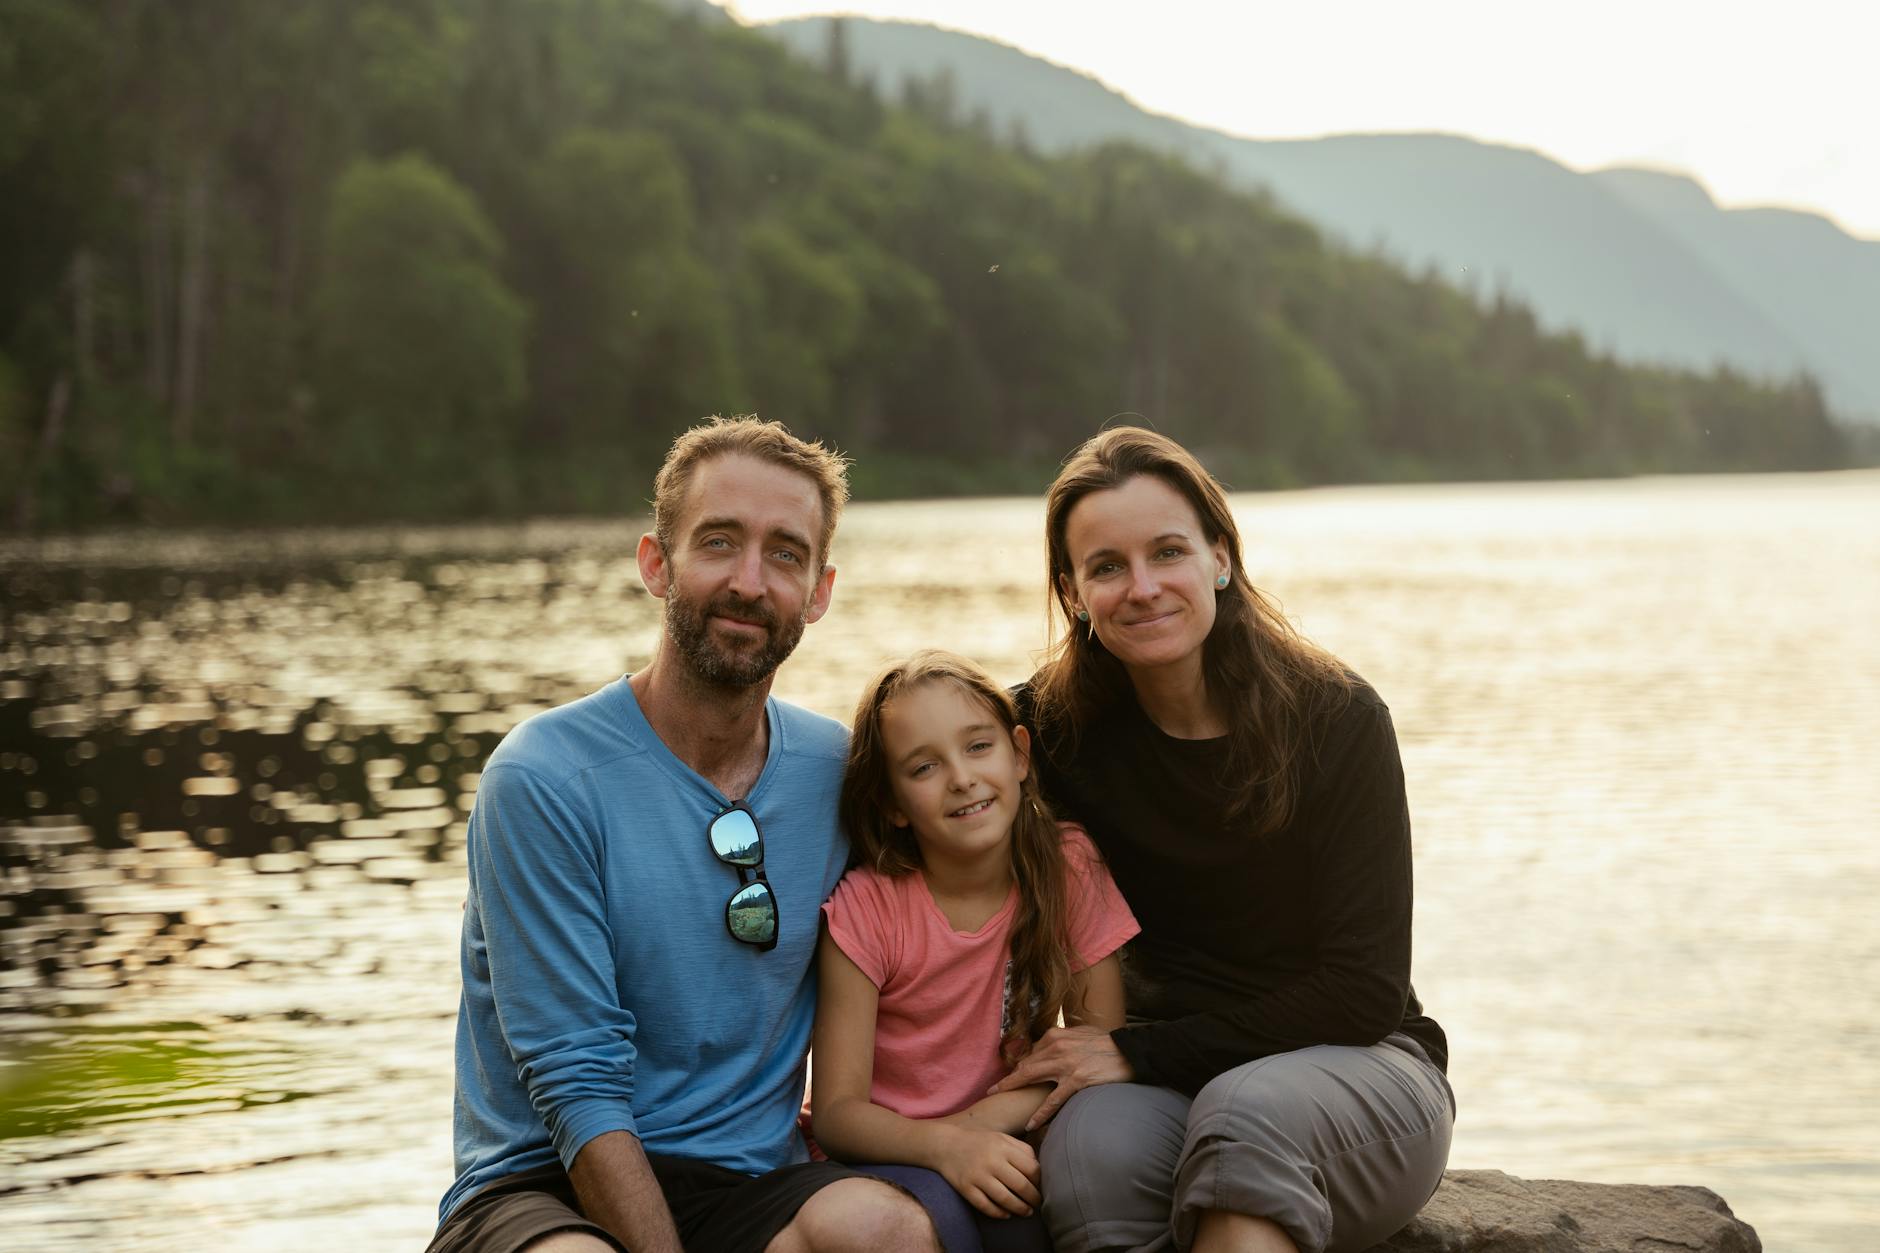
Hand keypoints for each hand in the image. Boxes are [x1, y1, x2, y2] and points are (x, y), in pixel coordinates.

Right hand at [932, 1125, 1041, 1218]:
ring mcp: (978, 1176)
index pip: (1031, 1168)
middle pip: (1021, 1185)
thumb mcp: (1001, 1138)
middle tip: (1038, 1204)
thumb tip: (1039, 1168)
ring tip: (1027, 1212)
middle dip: (1033, 1198)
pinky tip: (1006, 1214)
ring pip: (1005, 1199)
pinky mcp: (966, 1188)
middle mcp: (992, 1161)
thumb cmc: (979, 1142)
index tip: (1042, 1188)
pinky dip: (998, 1213)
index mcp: (1003, 1147)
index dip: (1040, 1181)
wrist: (945, 1145)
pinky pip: (986, 1206)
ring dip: (1019, 1209)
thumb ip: (1021, 1149)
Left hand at [988, 1025, 1133, 1130]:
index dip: (1020, 1067)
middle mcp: (1056, 1047)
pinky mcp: (1076, 1081)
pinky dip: (1039, 1113)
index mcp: (1056, 1035)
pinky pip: (1052, 1100)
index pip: (1031, 1053)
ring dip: (1012, 1090)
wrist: (1130, 1051)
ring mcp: (1065, 1065)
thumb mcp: (1082, 1032)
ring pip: (1031, 1079)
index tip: (1012, 1078)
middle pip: (1024, 1066)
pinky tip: (1030, 1124)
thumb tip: (1052, 1041)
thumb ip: (1065, 1036)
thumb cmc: (1107, 1043)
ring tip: (999, 1101)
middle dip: (1007, 1079)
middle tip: (992, 1090)